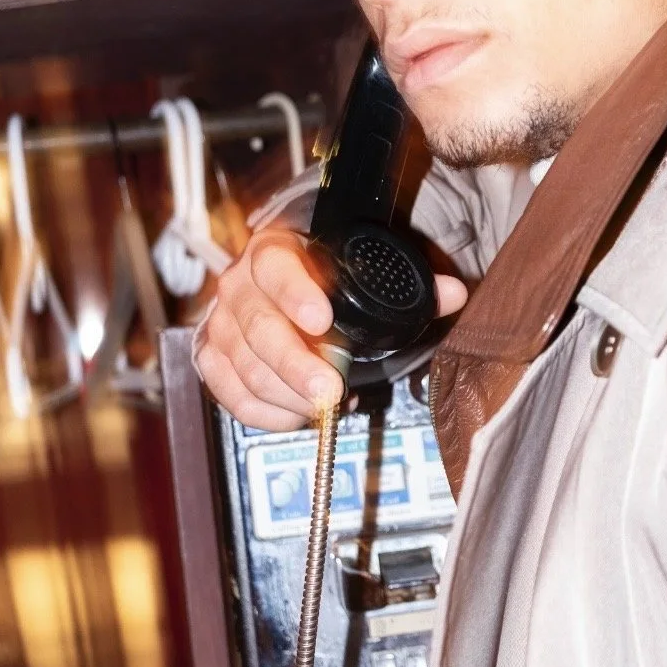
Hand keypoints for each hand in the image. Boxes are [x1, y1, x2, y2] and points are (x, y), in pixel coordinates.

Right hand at [194, 228, 467, 430]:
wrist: (282, 286)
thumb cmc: (323, 281)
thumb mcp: (364, 273)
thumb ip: (411, 283)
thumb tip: (453, 292)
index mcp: (274, 252)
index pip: (276, 268)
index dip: (296, 294)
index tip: (322, 321)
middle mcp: (240, 285)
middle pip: (257, 327)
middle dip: (295, 364)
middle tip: (329, 389)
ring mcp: (222, 323)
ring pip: (244, 366)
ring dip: (286, 394)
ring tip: (324, 405)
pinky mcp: (213, 358)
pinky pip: (230, 393)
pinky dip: (265, 412)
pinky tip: (298, 414)